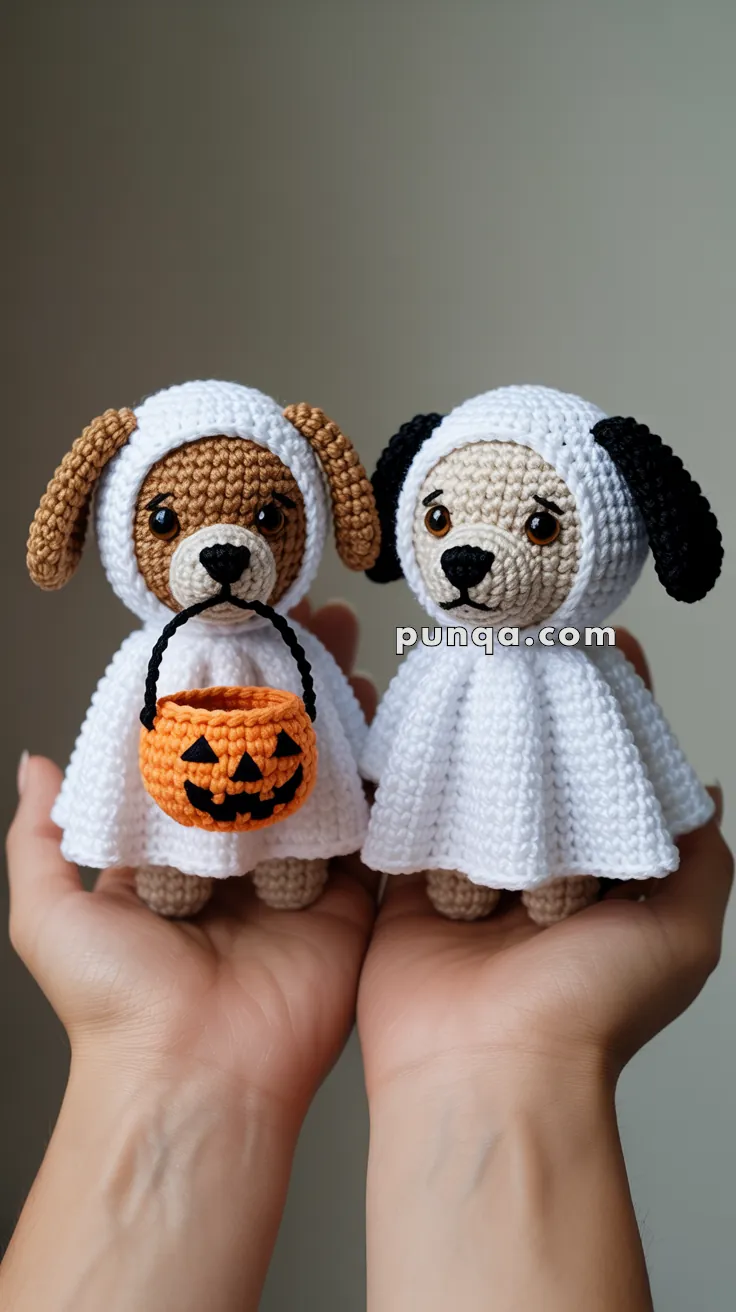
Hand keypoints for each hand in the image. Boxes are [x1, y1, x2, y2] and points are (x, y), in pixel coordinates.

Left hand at [7, 601, 376, 1117]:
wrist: (191, 1076)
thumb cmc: (114, 1000)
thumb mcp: (51, 910)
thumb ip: (44, 835)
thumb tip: (32, 764)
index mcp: (174, 846)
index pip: (196, 745)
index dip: (214, 689)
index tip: (231, 633)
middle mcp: (238, 850)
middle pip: (269, 748)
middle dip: (288, 684)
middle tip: (309, 622)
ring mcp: (297, 869)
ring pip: (325, 775)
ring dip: (339, 714)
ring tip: (350, 653)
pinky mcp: (348, 897)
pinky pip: (369, 828)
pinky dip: (381, 779)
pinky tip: (387, 722)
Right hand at [358, 630, 732, 1093]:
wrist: (487, 1072)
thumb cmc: (592, 1009)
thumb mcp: (684, 933)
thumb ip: (705, 861)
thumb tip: (706, 791)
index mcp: (604, 879)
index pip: (615, 777)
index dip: (616, 715)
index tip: (608, 653)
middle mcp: (541, 871)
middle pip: (543, 770)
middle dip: (539, 711)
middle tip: (527, 643)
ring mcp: (474, 873)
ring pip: (478, 782)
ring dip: (478, 732)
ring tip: (476, 664)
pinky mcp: (413, 882)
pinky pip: (416, 813)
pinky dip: (416, 774)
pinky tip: (418, 717)